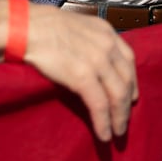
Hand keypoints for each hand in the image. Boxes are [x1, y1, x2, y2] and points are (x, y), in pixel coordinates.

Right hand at [0, 0, 137, 142]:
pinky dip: (104, 122)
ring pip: (118, 95)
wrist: (28, 27)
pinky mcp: (83, 77)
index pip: (129, 60)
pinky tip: (104, 134)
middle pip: (126, 80)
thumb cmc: (45, 26)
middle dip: (127, 104)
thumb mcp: (79, 27)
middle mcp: (107, 46)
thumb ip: (92, 41)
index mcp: (106, 32)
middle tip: (125, 120)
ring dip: (119, 118)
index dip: (133, 81)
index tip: (132, 96)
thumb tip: (93, 60)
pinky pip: (100, 105)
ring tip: (117, 132)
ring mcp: (97, 61)